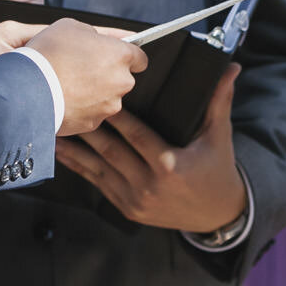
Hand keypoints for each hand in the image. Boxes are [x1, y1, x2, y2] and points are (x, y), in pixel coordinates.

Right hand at [26, 18, 144, 135]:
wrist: (27, 89)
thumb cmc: (49, 53)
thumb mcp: (71, 27)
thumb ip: (93, 35)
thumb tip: (97, 41)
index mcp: (121, 55)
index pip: (140, 57)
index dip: (127, 56)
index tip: (118, 57)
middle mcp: (121, 82)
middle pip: (122, 79)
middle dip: (108, 75)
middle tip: (83, 69)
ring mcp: (108, 106)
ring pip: (107, 98)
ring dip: (95, 93)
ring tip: (69, 85)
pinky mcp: (92, 123)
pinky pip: (91, 113)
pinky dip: (81, 108)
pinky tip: (64, 99)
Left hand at [55, 65, 246, 233]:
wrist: (217, 215)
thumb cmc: (217, 170)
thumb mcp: (220, 136)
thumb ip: (218, 101)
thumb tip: (231, 69)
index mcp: (170, 165)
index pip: (137, 136)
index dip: (117, 118)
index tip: (100, 99)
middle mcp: (149, 185)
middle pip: (112, 151)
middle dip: (88, 129)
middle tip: (67, 108)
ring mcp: (136, 200)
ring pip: (99, 170)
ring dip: (76, 150)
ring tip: (54, 130)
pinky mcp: (128, 209)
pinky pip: (99, 185)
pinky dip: (80, 169)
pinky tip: (65, 154)